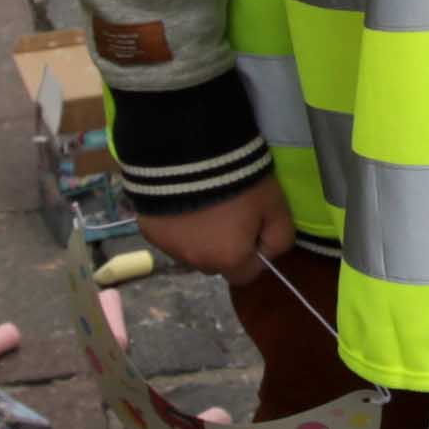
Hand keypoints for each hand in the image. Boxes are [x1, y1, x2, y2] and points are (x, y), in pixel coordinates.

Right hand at [135, 178, 302, 285]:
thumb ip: (280, 237)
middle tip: (229, 214)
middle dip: (226, 248)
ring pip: (191, 251)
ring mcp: (169, 247)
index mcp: (228, 260)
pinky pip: (169, 236)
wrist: (189, 154)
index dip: (254, 255)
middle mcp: (196, 262)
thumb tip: (268, 251)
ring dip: (199, 237)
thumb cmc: (239, 182)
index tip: (255, 229)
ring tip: (204, 205)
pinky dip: (177, 225)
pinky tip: (181, 201)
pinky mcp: (149, 231)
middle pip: (217, 264)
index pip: (247, 275)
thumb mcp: (275, 206)